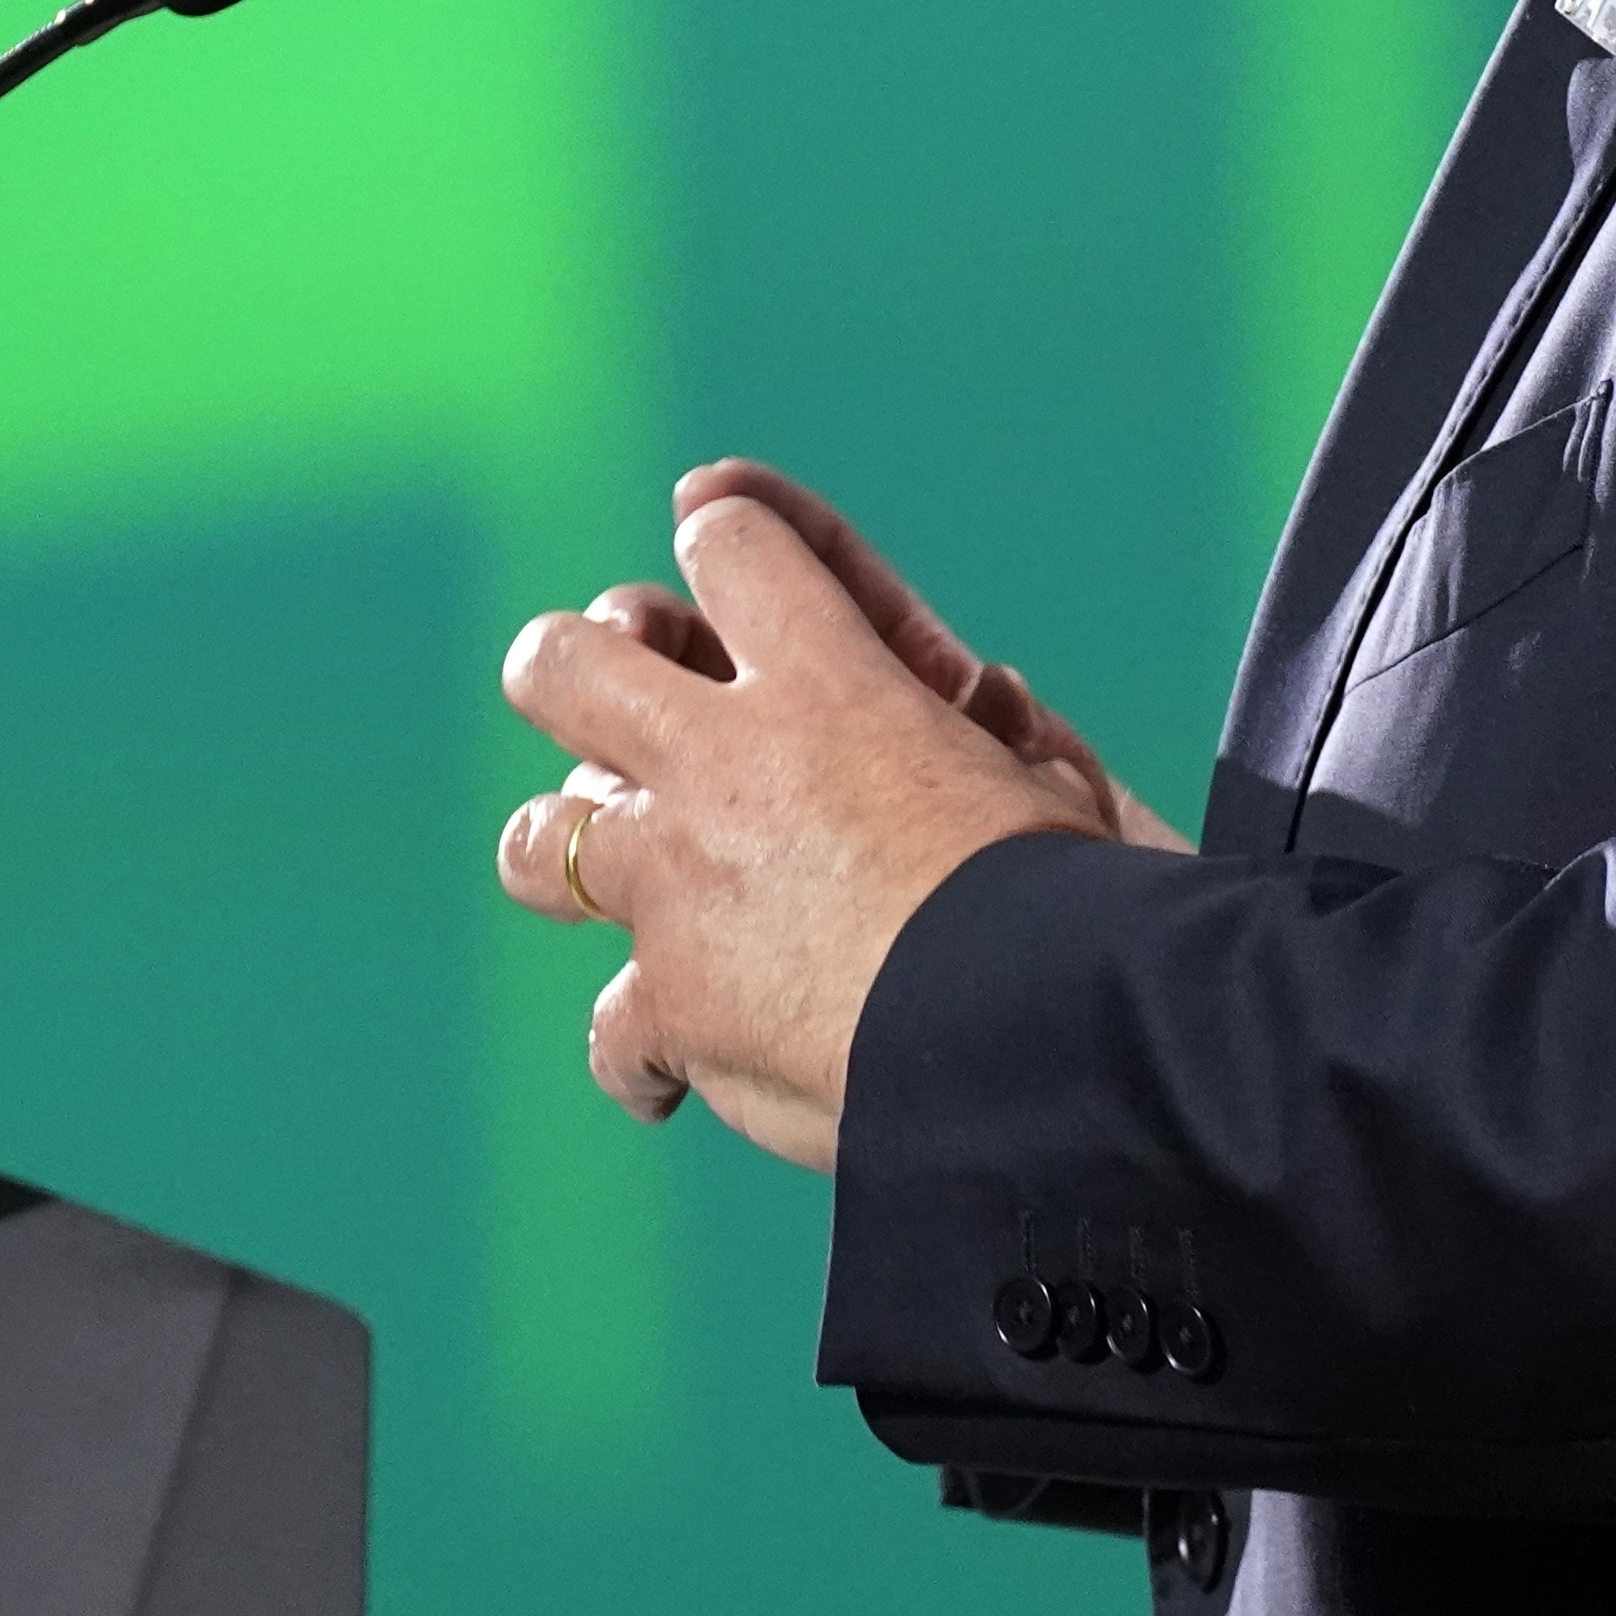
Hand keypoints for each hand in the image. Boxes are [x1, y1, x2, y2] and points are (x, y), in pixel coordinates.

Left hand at [491, 473, 1168, 1169]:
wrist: (1044, 1026)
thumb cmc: (1076, 898)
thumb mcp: (1043, 765)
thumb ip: (975, 720)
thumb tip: (981, 696)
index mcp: (827, 681)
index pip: (728, 541)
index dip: (720, 535)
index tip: (719, 540)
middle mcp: (724, 764)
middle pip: (563, 664)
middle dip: (567, 667)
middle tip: (597, 694)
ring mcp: (678, 884)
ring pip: (539, 842)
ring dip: (567, 856)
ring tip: (605, 881)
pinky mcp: (670, 1004)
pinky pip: (611, 1033)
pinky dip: (641, 1059)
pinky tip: (672, 1081)